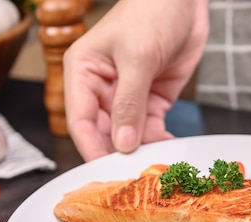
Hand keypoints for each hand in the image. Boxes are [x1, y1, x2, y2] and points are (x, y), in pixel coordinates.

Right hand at [63, 0, 208, 160]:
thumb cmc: (152, 11)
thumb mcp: (138, 57)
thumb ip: (129, 102)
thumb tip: (122, 143)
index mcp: (84, 72)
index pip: (80, 120)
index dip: (92, 148)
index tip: (106, 170)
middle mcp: (102, 88)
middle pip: (104, 133)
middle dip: (118, 154)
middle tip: (135, 175)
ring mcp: (127, 96)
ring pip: (128, 135)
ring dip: (142, 151)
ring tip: (156, 166)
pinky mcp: (151, 100)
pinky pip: (151, 129)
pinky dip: (160, 142)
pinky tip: (169, 150)